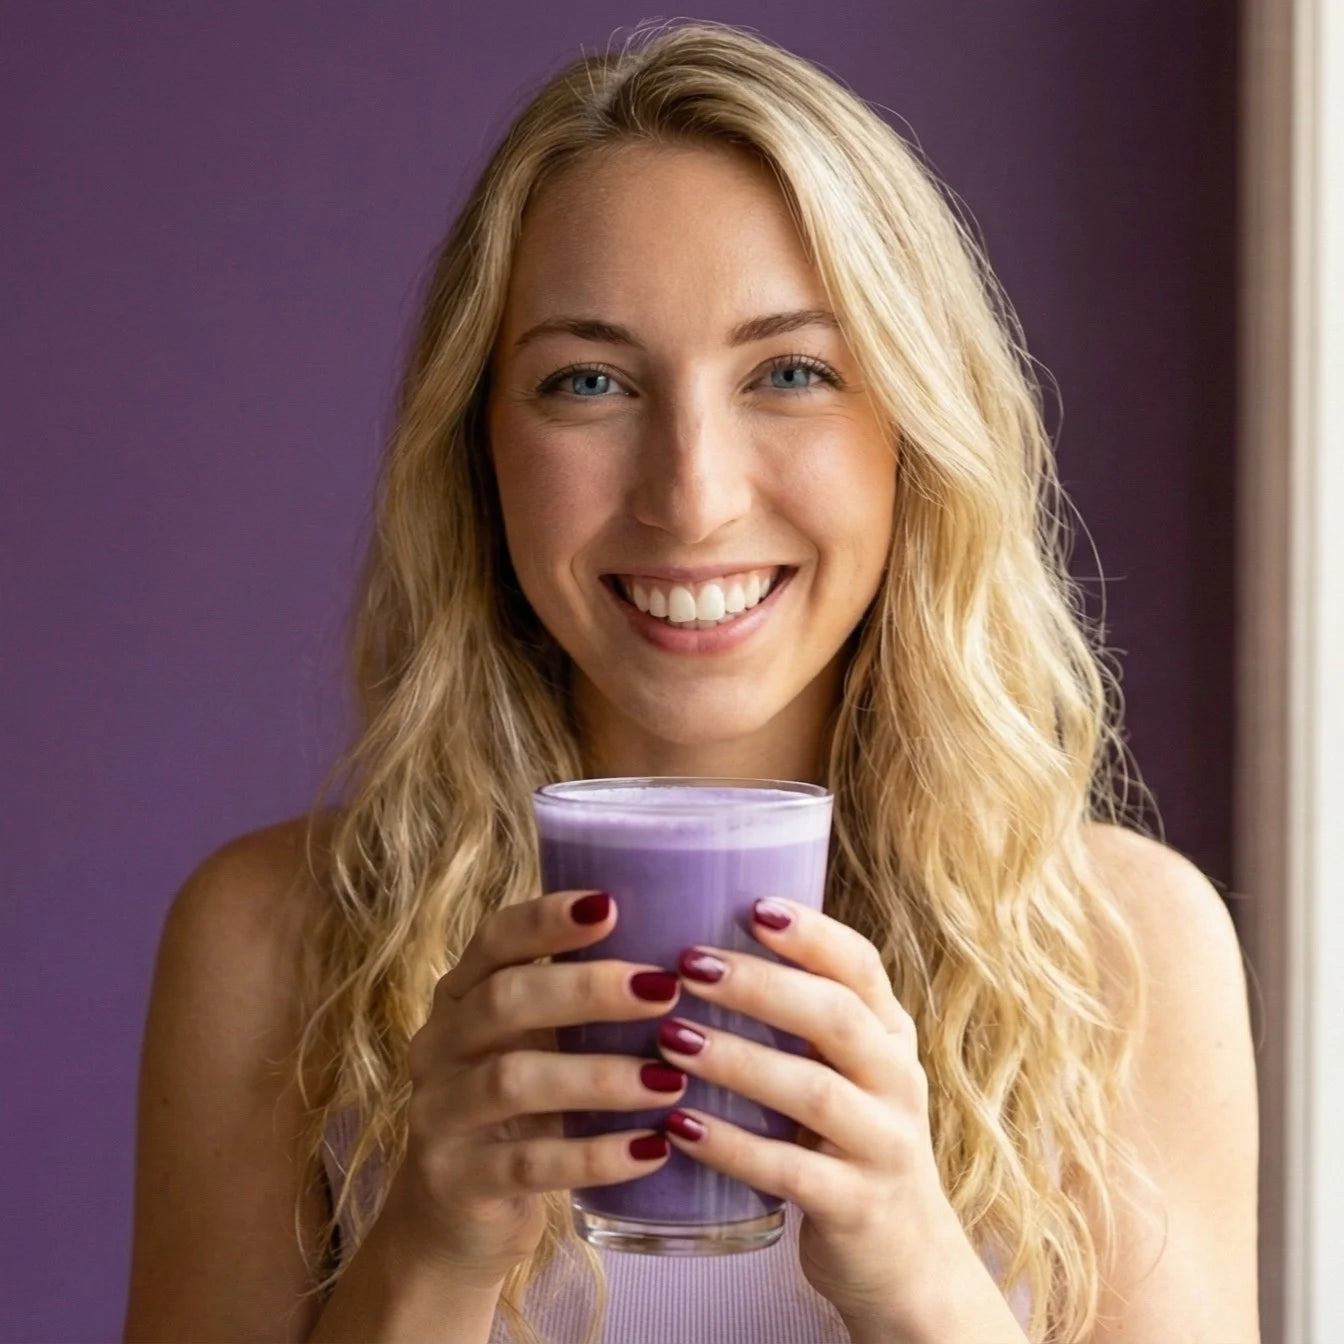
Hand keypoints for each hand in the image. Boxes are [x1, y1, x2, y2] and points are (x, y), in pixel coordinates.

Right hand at [382, 890, 685, 1287]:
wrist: (452, 1223)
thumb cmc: (521, 1111)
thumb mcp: (536, 1045)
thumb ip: (580, 1000)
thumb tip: (687, 950)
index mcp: (461, 995)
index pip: (494, 938)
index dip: (547, 919)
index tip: (612, 904)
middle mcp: (440, 1045)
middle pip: (504, 999)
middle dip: (587, 989)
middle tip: (666, 987)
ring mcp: (440, 1114)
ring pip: (512, 1080)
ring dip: (599, 1077)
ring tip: (671, 1081)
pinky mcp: (456, 1181)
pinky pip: (529, 1165)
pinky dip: (596, 1155)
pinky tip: (652, 1150)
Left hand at [654, 898, 969, 1334]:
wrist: (907, 1264)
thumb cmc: (848, 1142)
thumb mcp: (846, 1071)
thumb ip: (800, 1016)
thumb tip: (695, 939)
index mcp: (890, 1034)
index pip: (860, 965)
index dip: (811, 933)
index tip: (753, 904)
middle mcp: (898, 1080)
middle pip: (835, 1017)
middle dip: (760, 985)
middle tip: (688, 964)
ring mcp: (884, 1146)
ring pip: (813, 1092)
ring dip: (737, 1061)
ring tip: (670, 1038)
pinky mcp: (858, 1208)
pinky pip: (790, 1173)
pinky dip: (732, 1147)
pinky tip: (678, 1126)